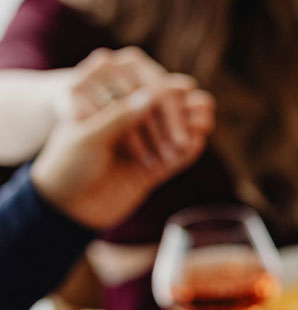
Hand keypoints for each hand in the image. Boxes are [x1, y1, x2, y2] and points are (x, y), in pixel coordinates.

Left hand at [31, 50, 214, 228]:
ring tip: (203, 122)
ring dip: (190, 122)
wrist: (68, 207)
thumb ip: (120, 115)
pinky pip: (179, 153)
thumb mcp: (88, 137)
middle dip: (176, 112)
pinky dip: (191, 146)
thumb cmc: (67, 166)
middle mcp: (125, 117)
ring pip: (174, 127)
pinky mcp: (155, 165)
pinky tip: (198, 138)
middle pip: (161, 106)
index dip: (156, 93)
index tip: (165, 97)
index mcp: (103, 100)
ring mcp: (142, 140)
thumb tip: (155, 91)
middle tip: (190, 117)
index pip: (136, 88)